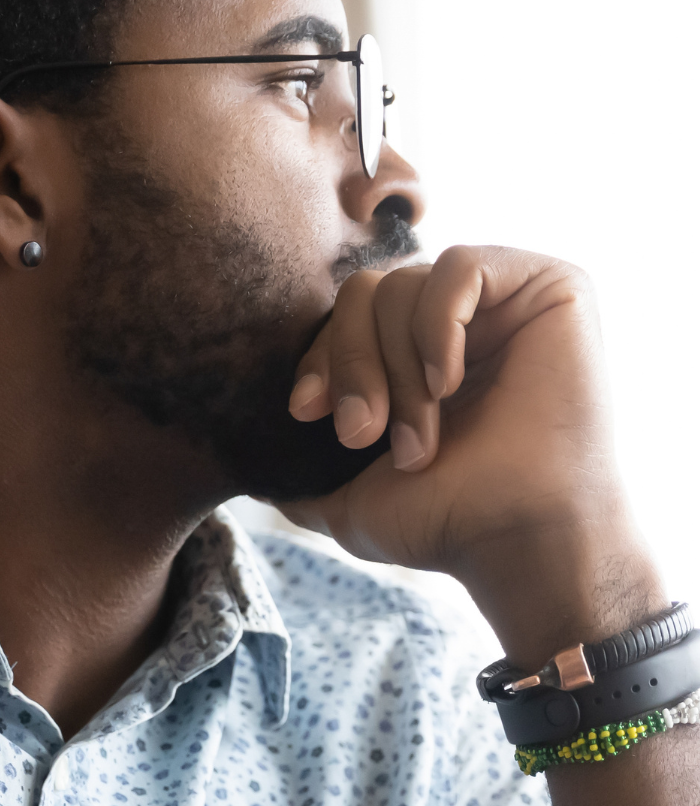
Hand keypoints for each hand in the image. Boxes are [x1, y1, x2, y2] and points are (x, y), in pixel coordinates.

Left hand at [281, 247, 663, 657]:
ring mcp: (506, 300)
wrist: (518, 539)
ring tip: (416, 438)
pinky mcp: (549, 285)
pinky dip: (436, 326)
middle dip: (351, 366)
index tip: (306, 413)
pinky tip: (447, 383)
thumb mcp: (350, 499)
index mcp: (419, 355)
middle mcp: (463, 321)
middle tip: (362, 434)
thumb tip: (255, 472)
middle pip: (366, 293)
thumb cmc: (448, 520)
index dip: (320, 357)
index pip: (346, 318)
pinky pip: (459, 266)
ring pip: (404, 284)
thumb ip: (304, 473)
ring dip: (396, 369)